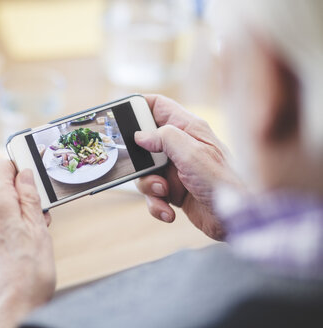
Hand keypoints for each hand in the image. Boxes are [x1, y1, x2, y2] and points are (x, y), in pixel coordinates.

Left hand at [0, 160, 54, 327]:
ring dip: (17, 213)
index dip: (18, 166)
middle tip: (41, 213)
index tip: (34, 174)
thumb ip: (30, 196)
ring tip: (35, 234)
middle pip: (0, 188)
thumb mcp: (38, 228)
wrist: (10, 311)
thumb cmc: (27, 275)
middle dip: (22, 194)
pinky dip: (8, 227)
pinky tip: (22, 245)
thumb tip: (25, 174)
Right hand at [135, 95, 239, 240]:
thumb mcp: (192, 154)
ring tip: (164, 192)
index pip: (158, 106)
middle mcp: (180, 147)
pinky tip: (169, 212)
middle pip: (143, 143)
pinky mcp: (174, 191)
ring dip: (149, 186)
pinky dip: (156, 204)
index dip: (138, 106)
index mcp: (187, 129)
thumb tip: (140, 136)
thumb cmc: (223, 182)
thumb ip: (164, 138)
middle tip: (141, 166)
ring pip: (145, 172)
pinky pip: (153, 194)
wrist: (238, 220)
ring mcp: (176, 169)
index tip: (120, 116)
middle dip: (138, 159)